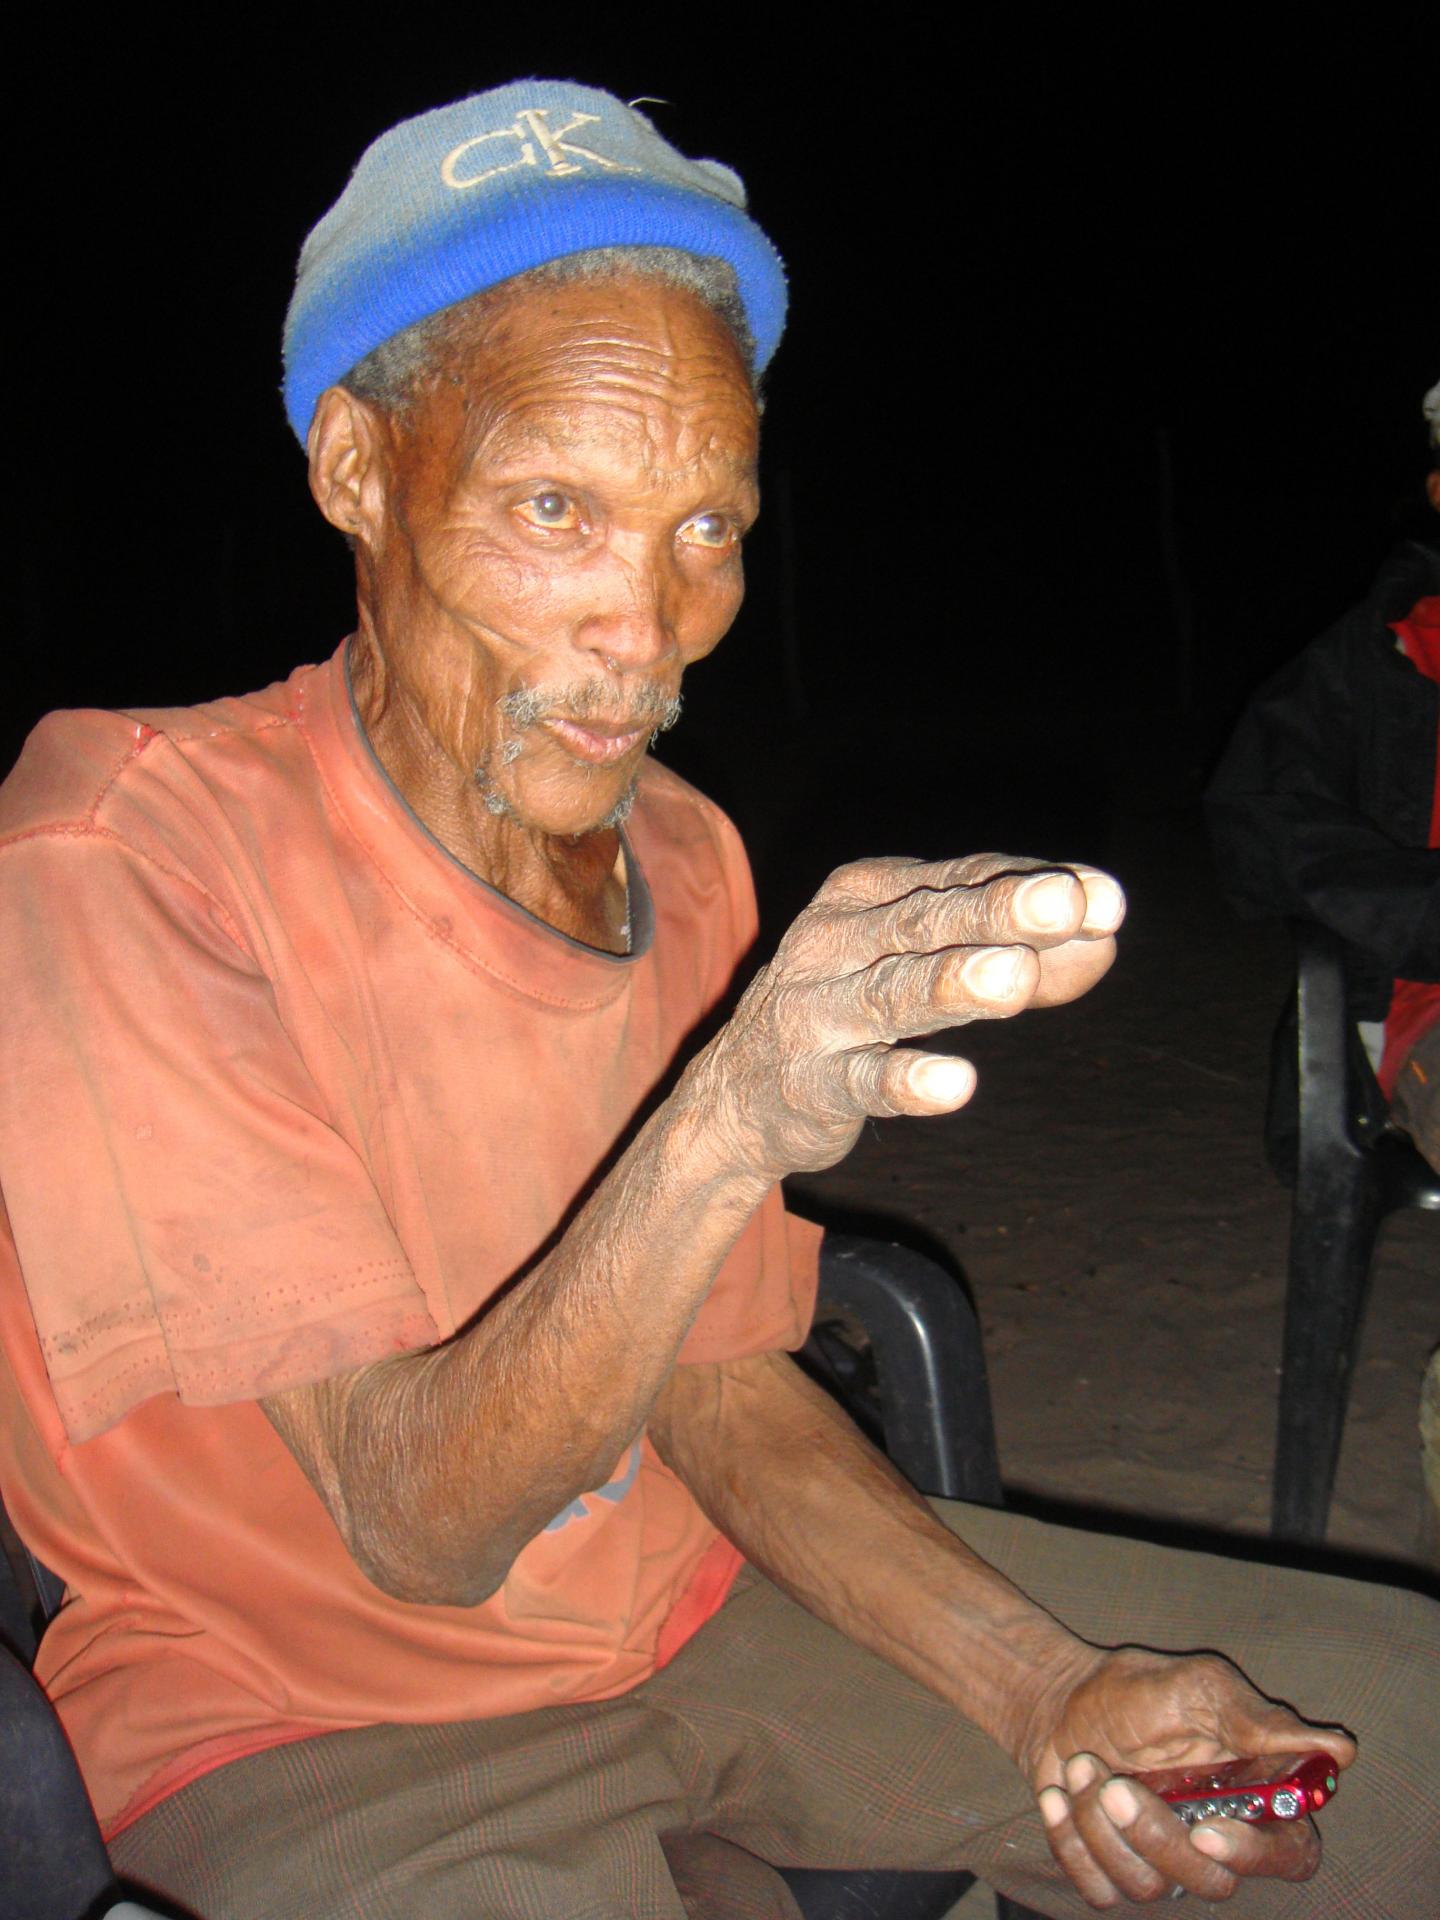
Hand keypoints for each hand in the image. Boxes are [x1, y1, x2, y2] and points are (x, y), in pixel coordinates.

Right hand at [691, 853, 1124, 1178]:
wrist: (740, 1098)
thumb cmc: (852, 1015)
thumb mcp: (927, 970)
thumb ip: (1019, 956)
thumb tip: (1107, 942)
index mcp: (867, 895)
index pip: (960, 879)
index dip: (1029, 884)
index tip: (1107, 899)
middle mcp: (836, 941)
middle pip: (927, 921)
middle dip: (1000, 911)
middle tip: (1065, 901)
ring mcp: (819, 1012)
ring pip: (895, 993)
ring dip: (955, 983)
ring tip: (1015, 978)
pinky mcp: (813, 1085)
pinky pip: (865, 1082)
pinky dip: (909, 1081)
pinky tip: (958, 1084)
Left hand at [1019, 1645, 1355, 1907]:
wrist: (1061, 1700)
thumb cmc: (1140, 1690)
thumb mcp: (1199, 1688)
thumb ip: (1259, 1721)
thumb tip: (1339, 1750)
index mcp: (1255, 1798)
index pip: (1291, 1856)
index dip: (1257, 1856)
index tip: (1208, 1829)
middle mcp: (1216, 1840)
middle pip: (1212, 1883)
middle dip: (1155, 1834)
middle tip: (1114, 1781)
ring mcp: (1164, 1864)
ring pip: (1149, 1888)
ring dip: (1102, 1825)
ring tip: (1083, 1766)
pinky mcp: (1115, 1875)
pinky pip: (1100, 1892)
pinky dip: (1071, 1841)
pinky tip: (1060, 1794)